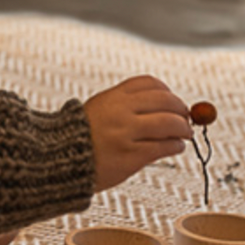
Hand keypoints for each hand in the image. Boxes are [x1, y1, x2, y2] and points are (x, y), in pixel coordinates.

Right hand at [83, 75, 191, 191]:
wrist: (59, 161)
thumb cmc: (79, 138)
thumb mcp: (97, 109)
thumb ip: (124, 105)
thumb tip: (163, 105)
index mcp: (112, 97)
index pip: (149, 84)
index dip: (167, 91)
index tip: (173, 100)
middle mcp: (120, 112)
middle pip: (165, 101)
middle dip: (181, 109)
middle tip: (185, 117)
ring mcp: (126, 134)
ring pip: (170, 123)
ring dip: (183, 128)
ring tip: (184, 134)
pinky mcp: (131, 156)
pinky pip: (164, 147)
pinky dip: (176, 145)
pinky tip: (175, 147)